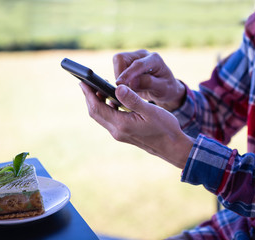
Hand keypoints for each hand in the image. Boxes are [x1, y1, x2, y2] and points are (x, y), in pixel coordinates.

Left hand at [79, 82, 193, 168]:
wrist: (172, 147)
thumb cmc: (164, 128)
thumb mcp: (150, 111)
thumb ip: (132, 99)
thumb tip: (117, 88)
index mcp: (122, 124)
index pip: (98, 108)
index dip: (89, 94)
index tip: (82, 82)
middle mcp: (117, 131)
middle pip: (96, 113)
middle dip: (89, 97)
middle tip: (85, 83)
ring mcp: (119, 134)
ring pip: (102, 117)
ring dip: (97, 103)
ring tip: (98, 88)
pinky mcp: (124, 134)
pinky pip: (109, 120)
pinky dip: (107, 108)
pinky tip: (112, 100)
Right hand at [113, 49, 185, 111]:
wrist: (164, 88)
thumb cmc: (166, 88)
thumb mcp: (163, 89)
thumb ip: (149, 84)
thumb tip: (132, 82)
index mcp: (155, 59)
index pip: (137, 64)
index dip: (127, 74)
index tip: (119, 84)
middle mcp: (143, 55)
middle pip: (121, 58)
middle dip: (120, 75)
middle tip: (128, 89)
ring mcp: (134, 57)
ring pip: (117, 62)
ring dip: (120, 77)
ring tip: (131, 88)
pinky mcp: (127, 62)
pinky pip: (116, 68)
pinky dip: (119, 78)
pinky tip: (128, 85)